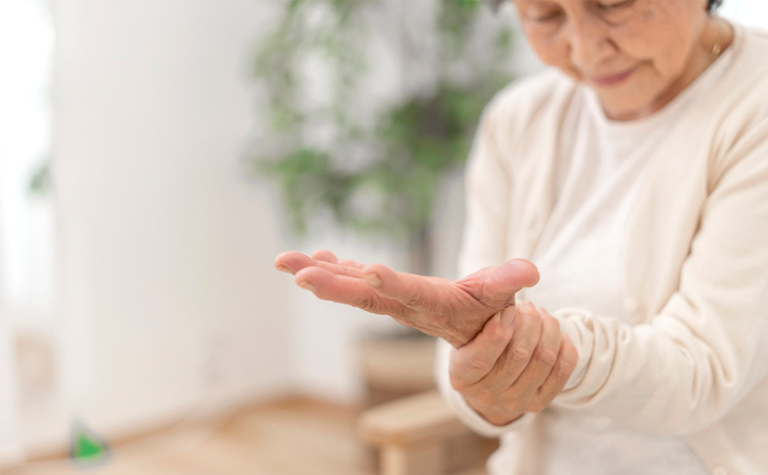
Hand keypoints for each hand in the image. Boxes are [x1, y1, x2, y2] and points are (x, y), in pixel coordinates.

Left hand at [274, 249, 539, 346]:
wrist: (473, 333)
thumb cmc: (490, 315)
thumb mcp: (502, 300)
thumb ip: (509, 283)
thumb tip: (531, 271)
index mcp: (433, 305)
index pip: (410, 295)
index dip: (390, 284)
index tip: (368, 272)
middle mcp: (404, 305)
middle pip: (364, 295)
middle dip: (331, 283)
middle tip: (296, 273)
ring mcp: (392, 298)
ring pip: (350, 285)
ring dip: (318, 273)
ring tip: (285, 261)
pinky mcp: (387, 290)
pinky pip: (356, 279)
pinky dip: (335, 266)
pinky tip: (315, 255)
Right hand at [449, 301, 577, 424]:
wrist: (488, 383)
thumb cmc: (475, 347)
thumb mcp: (467, 335)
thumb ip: (481, 321)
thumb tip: (509, 306)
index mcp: (462, 377)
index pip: (480, 359)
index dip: (497, 333)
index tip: (509, 310)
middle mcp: (487, 395)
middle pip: (518, 355)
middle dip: (529, 322)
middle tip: (529, 306)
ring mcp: (515, 402)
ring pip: (543, 360)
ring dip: (548, 329)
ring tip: (543, 315)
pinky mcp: (538, 403)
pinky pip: (561, 372)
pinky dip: (564, 347)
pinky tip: (557, 334)